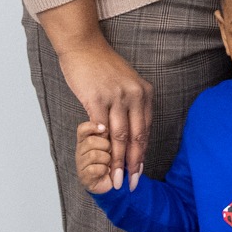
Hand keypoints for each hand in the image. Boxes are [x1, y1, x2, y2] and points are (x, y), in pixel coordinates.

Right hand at [39, 0, 151, 190]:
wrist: (85, 47)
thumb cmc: (103, 67)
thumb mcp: (126, 84)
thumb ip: (130, 105)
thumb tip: (131, 129)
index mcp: (145, 93)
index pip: (146, 129)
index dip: (144, 152)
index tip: (140, 171)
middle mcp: (135, 95)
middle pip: (138, 135)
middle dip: (135, 162)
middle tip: (132, 184)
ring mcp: (116, 97)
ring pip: (121, 135)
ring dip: (119, 161)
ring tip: (117, 179)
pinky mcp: (97, 98)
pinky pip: (101, 126)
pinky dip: (102, 144)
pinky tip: (101, 158)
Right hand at [75, 120, 114, 193]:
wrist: (113, 180)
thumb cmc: (113, 159)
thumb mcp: (114, 143)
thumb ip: (110, 134)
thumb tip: (109, 126)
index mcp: (86, 140)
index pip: (82, 129)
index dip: (92, 126)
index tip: (104, 128)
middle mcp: (80, 151)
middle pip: (90, 141)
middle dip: (106, 145)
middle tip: (110, 151)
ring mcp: (80, 164)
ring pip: (94, 155)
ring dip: (106, 159)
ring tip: (108, 162)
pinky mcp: (84, 177)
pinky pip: (95, 169)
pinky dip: (104, 170)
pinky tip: (105, 171)